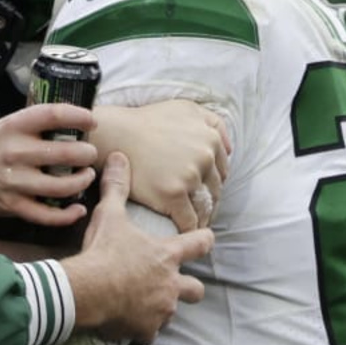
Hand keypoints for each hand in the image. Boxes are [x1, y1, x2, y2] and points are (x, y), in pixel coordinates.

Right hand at [0, 102, 99, 225]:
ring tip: (86, 177)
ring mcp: (14, 181)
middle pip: (67, 153)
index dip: (79, 116)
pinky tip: (77, 210)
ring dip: (81, 182)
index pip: (54, 114)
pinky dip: (67, 215)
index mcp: (14, 126)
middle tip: (90, 155)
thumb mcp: (3, 126)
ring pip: (62, 186)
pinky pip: (47, 215)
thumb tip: (69, 119)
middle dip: (87, 154)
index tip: (92, 121)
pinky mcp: (12, 205)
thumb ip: (31, 125)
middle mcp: (16, 152)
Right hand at [64, 152, 212, 341]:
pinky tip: (125, 323)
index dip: (204, 241)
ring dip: (161, 309)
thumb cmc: (103, 251)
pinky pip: (150, 334)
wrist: (88, 291)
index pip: (200, 244)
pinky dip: (141, 329)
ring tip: (141, 304)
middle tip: (174, 285)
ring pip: (172, 313)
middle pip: (197, 290)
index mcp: (167, 255)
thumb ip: (117, 187)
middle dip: (190, 288)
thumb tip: (119, 157)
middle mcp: (171, 284)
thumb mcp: (110, 215)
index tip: (205, 239)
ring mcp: (161, 310)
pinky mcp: (147, 330)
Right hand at [93, 100, 230, 230]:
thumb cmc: (147, 121)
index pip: (221, 171)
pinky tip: (185, 235)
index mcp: (210, 139)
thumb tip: (229, 148)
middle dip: (208, 202)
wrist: (116, 133)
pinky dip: (189, 230)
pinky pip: (188, 220)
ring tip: (194, 228)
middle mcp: (204, 157)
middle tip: (200, 213)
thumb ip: (213, 123)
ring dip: (201, 219)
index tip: (205, 192)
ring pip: (203, 206)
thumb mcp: (186, 109)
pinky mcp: (173, 195)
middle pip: (214, 189)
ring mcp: (189, 177)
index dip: (212, 183)